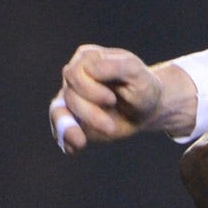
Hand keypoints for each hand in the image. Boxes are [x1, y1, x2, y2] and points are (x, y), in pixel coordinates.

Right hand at [53, 44, 183, 151]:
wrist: (148, 110)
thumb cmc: (143, 87)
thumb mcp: (136, 73)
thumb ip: (115, 66)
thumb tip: (87, 68)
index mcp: (87, 58)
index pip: (74, 73)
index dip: (90, 90)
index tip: (112, 99)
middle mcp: (74, 76)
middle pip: (68, 95)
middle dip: (88, 113)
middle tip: (111, 126)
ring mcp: (70, 98)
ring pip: (59, 113)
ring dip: (77, 130)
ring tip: (91, 140)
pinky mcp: (72, 118)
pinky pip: (58, 129)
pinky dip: (64, 140)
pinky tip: (75, 149)